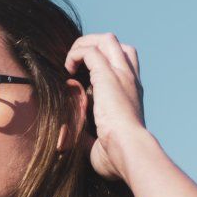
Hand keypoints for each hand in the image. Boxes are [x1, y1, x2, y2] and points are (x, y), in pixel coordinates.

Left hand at [62, 32, 147, 181]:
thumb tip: (64, 128)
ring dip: (83, 45)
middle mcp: (129, 79)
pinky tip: (68, 71)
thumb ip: (83, 131)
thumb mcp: (97, 141)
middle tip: (75, 64)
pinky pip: (90, 51)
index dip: (101, 61)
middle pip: (115, 44)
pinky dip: (75, 55)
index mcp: (131, 93)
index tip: (82, 78)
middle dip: (91, 45)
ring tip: (70, 64)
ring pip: (105, 39)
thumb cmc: (117, 156)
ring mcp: (121, 75)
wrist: (131, 152)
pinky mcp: (109, 77)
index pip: (122, 61)